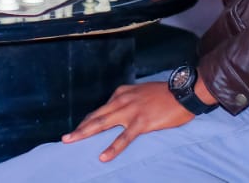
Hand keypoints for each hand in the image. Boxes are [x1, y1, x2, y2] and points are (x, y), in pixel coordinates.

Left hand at [63, 82, 191, 161]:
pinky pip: (124, 138)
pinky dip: (112, 148)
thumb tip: (119, 113)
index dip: (88, 121)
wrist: (183, 91)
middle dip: (80, 127)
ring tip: (72, 141)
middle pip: (96, 116)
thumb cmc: (165, 94)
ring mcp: (130, 111)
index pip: (100, 110)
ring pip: (102, 124)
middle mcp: (121, 100)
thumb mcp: (140, 93)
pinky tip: (103, 156)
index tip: (79, 129)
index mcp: (121, 93)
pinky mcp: (141, 122)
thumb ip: (128, 101)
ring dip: (85, 133)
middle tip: (65, 138)